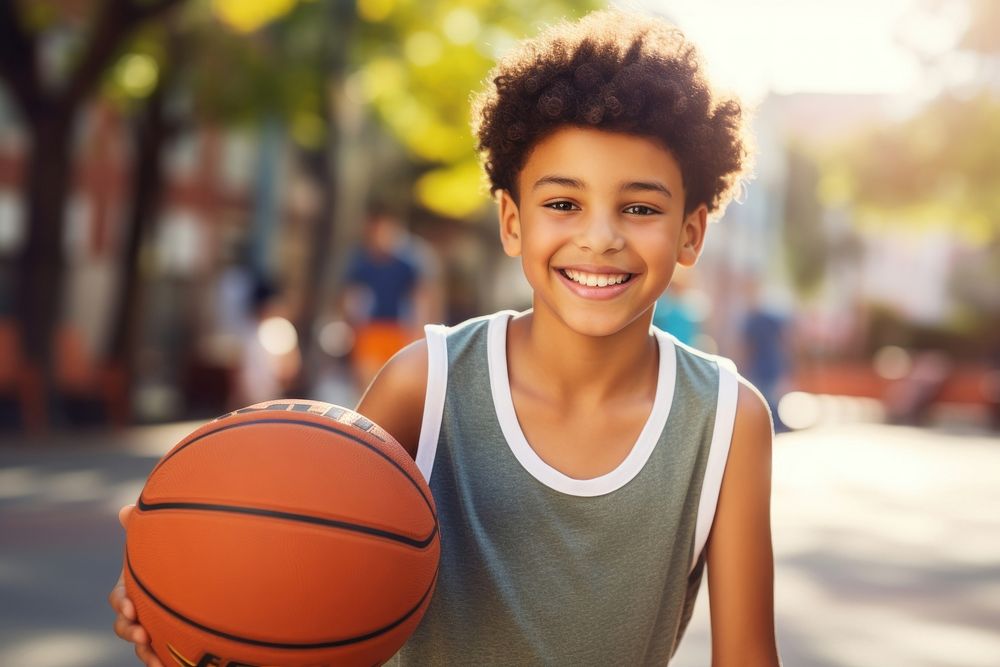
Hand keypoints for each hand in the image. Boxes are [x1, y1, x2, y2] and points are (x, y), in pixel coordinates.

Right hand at [108, 504, 163, 666]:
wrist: (208, 571)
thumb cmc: (179, 551)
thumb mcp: (161, 538)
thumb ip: (144, 526)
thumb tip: (126, 509)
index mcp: (134, 584)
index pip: (118, 596)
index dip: (120, 603)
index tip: (129, 607)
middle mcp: (141, 606)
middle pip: (124, 624)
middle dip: (129, 631)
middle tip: (142, 635)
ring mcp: (155, 622)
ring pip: (141, 642)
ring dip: (144, 651)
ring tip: (154, 659)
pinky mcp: (171, 634)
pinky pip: (163, 652)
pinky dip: (162, 660)